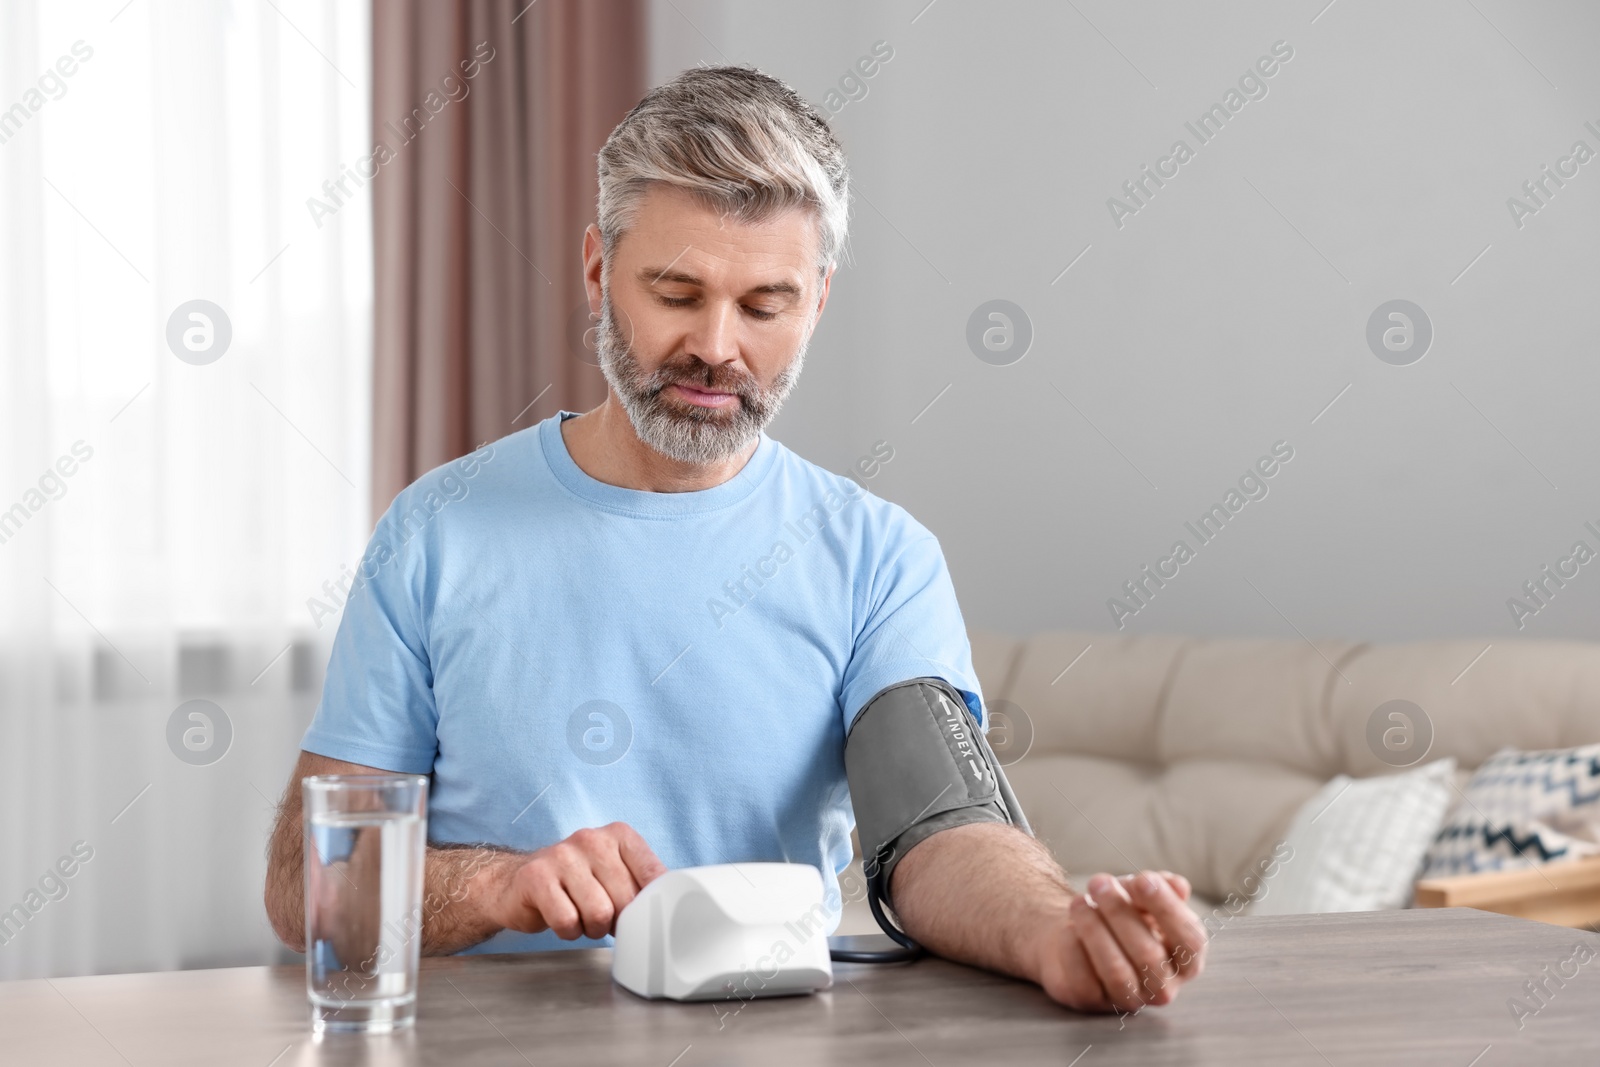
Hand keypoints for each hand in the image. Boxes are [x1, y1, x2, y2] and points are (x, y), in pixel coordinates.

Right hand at [484, 822, 666, 939]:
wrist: (517, 883)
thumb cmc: (576, 883)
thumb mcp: (614, 874)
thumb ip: (643, 884)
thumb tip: (675, 905)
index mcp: (619, 835)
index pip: (654, 875)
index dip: (649, 906)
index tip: (642, 916)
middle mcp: (591, 839)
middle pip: (625, 900)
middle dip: (615, 920)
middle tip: (602, 917)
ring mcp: (562, 855)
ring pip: (598, 913)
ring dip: (591, 928)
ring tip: (580, 916)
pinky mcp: (536, 877)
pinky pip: (567, 921)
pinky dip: (567, 931)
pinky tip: (561, 917)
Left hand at [1031, 870, 1207, 1013]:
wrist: (1077, 930)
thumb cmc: (1121, 911)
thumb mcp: (1143, 894)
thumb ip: (1163, 888)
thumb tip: (1178, 885)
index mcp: (1186, 960)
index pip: (1190, 942)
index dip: (1167, 909)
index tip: (1142, 879)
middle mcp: (1162, 987)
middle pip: (1149, 956)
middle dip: (1120, 913)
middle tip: (1098, 882)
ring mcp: (1127, 999)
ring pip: (1116, 972)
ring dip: (1095, 930)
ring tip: (1079, 901)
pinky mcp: (1091, 1001)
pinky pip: (1083, 980)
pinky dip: (1073, 949)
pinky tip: (1068, 927)